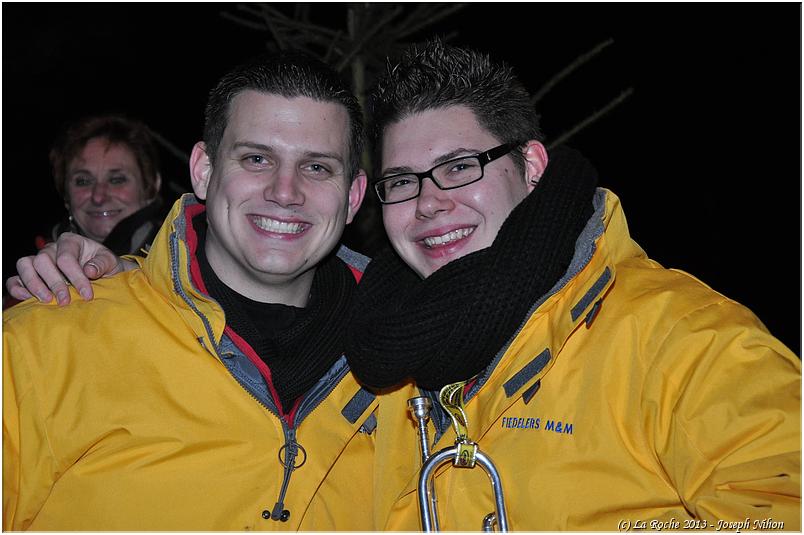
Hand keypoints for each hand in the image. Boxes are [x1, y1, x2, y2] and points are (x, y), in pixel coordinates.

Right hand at [6, 232, 131, 304]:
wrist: (103, 274)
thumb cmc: (105, 266)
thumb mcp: (111, 262)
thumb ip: (103, 263)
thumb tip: (89, 270)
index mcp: (71, 241)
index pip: (66, 258)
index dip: (76, 277)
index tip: (87, 295)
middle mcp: (52, 248)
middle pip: (43, 260)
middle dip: (54, 283)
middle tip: (65, 300)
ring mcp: (38, 260)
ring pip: (25, 265)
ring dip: (34, 284)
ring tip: (47, 300)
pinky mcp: (31, 274)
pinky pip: (15, 278)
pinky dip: (17, 287)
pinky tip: (27, 298)